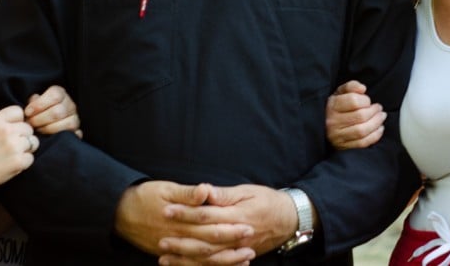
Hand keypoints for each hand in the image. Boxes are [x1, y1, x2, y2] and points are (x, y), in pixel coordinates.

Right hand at [0, 105, 35, 189]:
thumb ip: (1, 122)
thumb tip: (21, 120)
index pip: (18, 111)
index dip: (18, 121)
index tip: (13, 130)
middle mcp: (7, 130)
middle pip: (29, 127)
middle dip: (23, 136)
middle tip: (12, 146)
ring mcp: (14, 145)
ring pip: (33, 142)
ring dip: (26, 149)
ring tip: (13, 155)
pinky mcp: (19, 160)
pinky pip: (31, 158)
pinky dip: (24, 162)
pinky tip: (13, 164)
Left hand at [25, 85, 81, 137]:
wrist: (49, 119)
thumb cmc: (39, 110)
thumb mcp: (35, 101)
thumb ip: (33, 102)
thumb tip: (30, 109)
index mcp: (61, 93)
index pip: (55, 96)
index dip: (39, 105)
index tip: (28, 112)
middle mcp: (71, 105)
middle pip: (58, 112)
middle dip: (40, 120)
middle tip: (30, 123)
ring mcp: (75, 118)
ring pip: (66, 124)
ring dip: (47, 129)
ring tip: (37, 130)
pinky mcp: (77, 131)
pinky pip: (72, 135)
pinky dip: (60, 136)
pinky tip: (49, 137)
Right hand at [114, 181, 254, 264]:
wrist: (119, 212)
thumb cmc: (144, 196)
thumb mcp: (166, 189)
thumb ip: (188, 194)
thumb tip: (206, 190)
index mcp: (181, 220)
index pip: (211, 225)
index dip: (230, 226)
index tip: (249, 225)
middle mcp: (179, 237)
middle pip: (209, 245)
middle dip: (232, 245)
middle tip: (251, 244)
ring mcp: (174, 248)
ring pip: (202, 259)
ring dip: (223, 260)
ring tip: (243, 259)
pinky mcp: (168, 253)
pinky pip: (190, 264)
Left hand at [158, 184, 296, 263]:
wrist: (289, 219)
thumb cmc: (268, 200)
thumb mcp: (248, 191)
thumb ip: (225, 194)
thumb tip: (205, 191)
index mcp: (237, 215)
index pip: (206, 215)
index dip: (186, 213)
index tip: (167, 210)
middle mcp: (237, 235)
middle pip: (205, 240)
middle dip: (181, 240)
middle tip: (160, 239)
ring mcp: (238, 249)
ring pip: (209, 257)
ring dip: (186, 258)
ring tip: (165, 257)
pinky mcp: (239, 257)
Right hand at [326, 80, 385, 149]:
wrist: (323, 125)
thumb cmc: (335, 107)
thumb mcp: (339, 93)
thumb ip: (351, 86)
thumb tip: (363, 88)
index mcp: (332, 106)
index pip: (354, 101)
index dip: (365, 100)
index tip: (368, 100)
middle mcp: (333, 122)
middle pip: (360, 116)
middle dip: (374, 112)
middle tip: (379, 108)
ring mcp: (337, 136)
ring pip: (362, 131)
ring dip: (376, 123)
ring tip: (381, 117)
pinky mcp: (343, 147)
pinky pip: (363, 143)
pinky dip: (375, 136)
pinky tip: (379, 128)